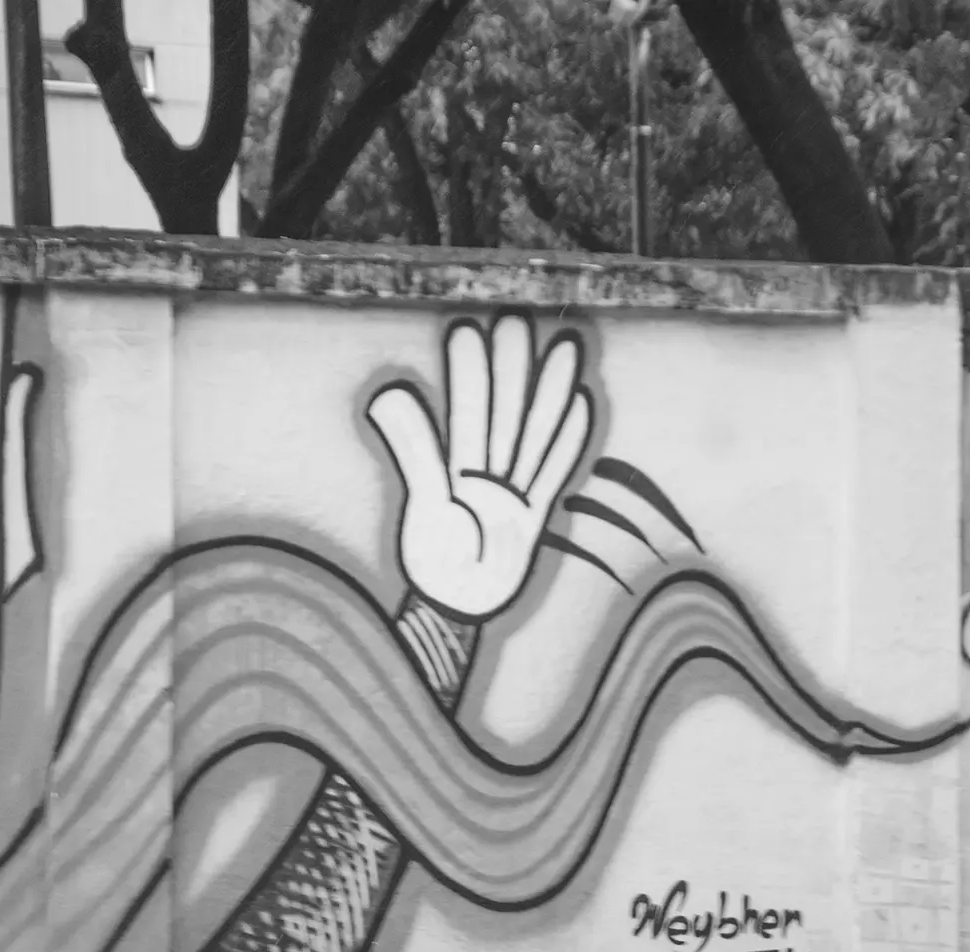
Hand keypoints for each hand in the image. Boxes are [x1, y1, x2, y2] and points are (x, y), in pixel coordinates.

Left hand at [367, 313, 593, 621]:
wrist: (457, 612)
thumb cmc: (433, 564)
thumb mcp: (423, 506)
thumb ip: (413, 450)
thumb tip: (387, 398)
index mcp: (457, 472)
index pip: (467, 413)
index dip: (469, 373)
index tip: (470, 328)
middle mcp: (489, 475)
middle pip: (505, 413)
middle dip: (513, 368)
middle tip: (519, 322)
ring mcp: (516, 493)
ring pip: (536, 434)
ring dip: (551, 395)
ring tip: (566, 351)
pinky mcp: (534, 516)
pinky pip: (555, 473)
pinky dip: (568, 443)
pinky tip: (583, 405)